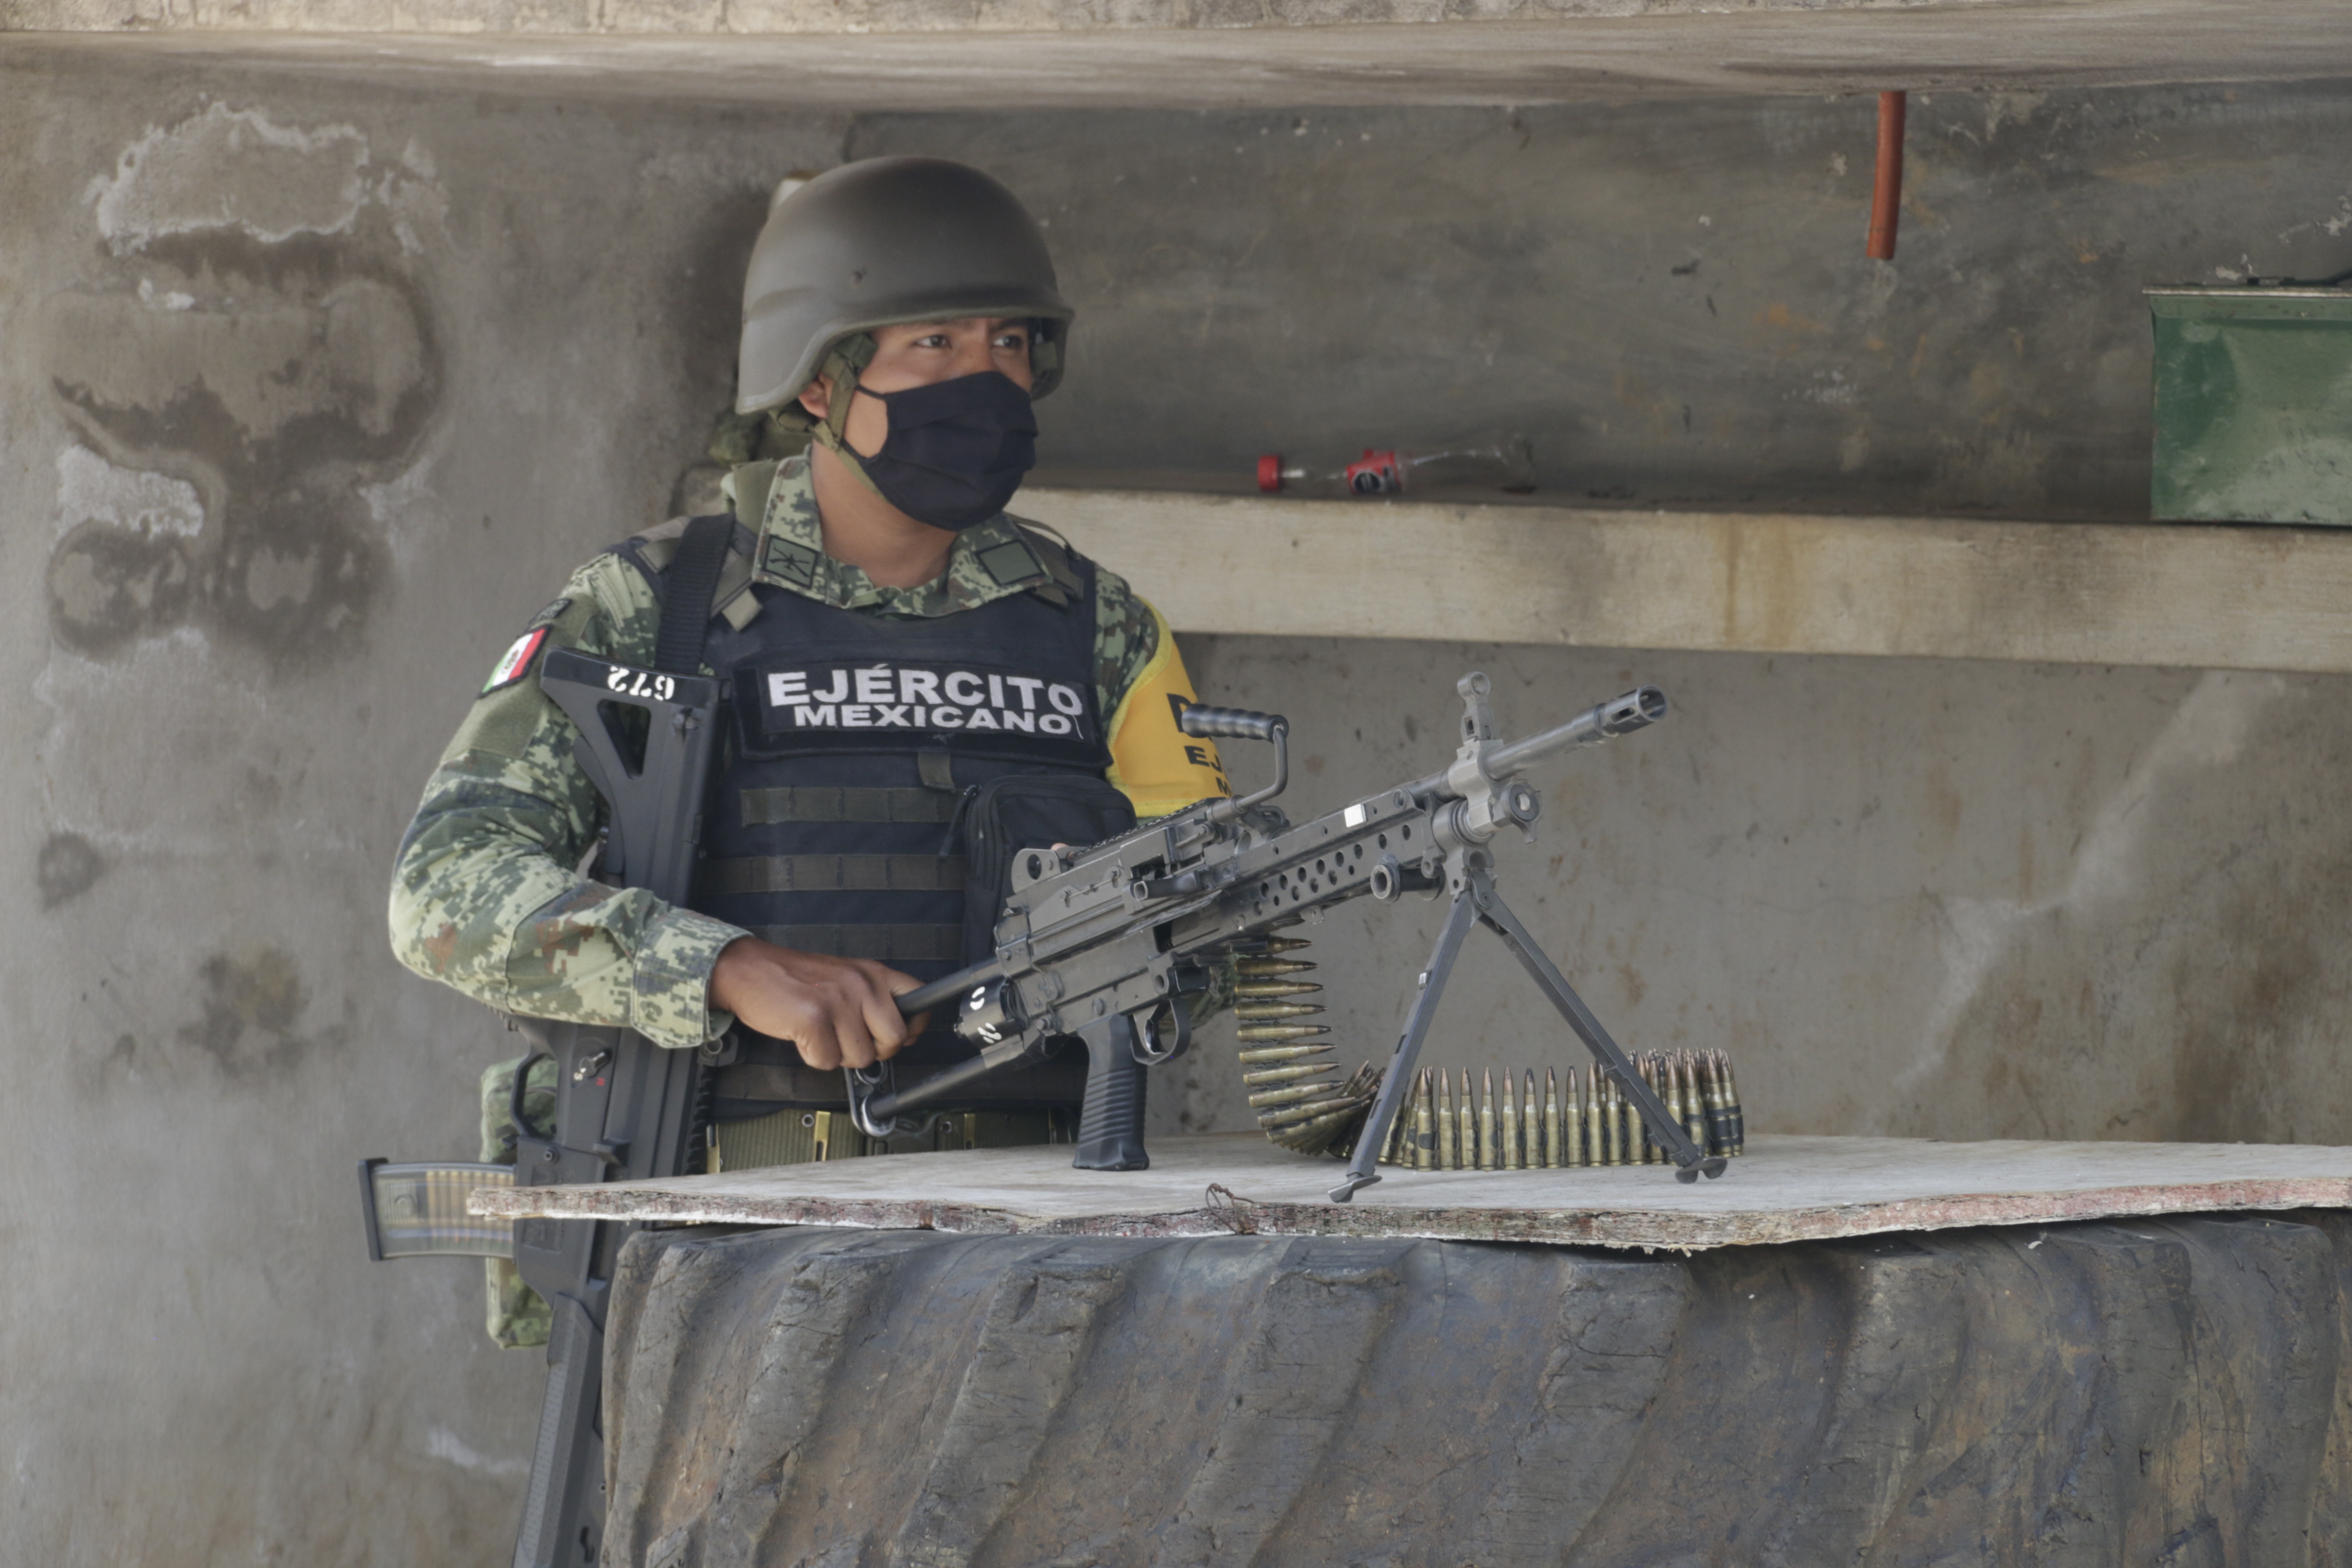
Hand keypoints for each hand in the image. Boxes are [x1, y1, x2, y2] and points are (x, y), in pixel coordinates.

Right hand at [707, 938, 929, 1070]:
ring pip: (860, 1058)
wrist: (749, 970)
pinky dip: (813, 1056)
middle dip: (872, 1050)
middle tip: (847, 1039)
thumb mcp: (844, 978)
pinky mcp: (814, 1020)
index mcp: (872, 973)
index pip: (920, 999)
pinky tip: (803, 1036)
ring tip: (820, 1031)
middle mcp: (860, 984)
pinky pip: (827, 1062)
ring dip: (837, 1054)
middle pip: (893, 1040)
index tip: (903, 1035)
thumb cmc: (795, 979)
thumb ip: (874, 1000)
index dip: (914, 1027)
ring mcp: (838, 1002)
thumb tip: (903, 1034)